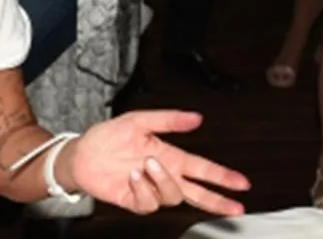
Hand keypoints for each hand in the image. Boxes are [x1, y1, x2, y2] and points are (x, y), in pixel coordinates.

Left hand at [61, 111, 248, 215]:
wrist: (81, 153)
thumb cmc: (108, 137)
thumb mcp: (138, 120)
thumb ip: (168, 120)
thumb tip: (196, 118)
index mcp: (170, 156)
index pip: (202, 169)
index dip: (222, 177)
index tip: (241, 182)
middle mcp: (163, 175)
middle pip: (197, 193)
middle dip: (218, 200)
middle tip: (235, 205)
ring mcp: (150, 190)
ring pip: (172, 196)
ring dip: (163, 180)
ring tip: (147, 163)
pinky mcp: (134, 200)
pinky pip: (148, 203)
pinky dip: (143, 188)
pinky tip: (133, 175)